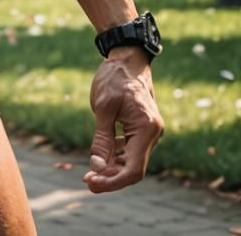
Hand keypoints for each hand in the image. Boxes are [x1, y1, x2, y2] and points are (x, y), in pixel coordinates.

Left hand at [82, 48, 162, 193]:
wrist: (127, 57)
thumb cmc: (114, 78)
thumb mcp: (103, 107)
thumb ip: (102, 139)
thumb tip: (97, 167)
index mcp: (147, 128)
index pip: (134, 169)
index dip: (113, 181)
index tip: (91, 183)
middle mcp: (153, 133)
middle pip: (133, 168)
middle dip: (110, 178)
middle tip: (86, 181)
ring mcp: (149, 131)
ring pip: (132, 161)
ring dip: (112, 169)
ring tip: (90, 174)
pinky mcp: (142, 128)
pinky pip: (131, 150)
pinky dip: (116, 157)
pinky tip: (100, 159)